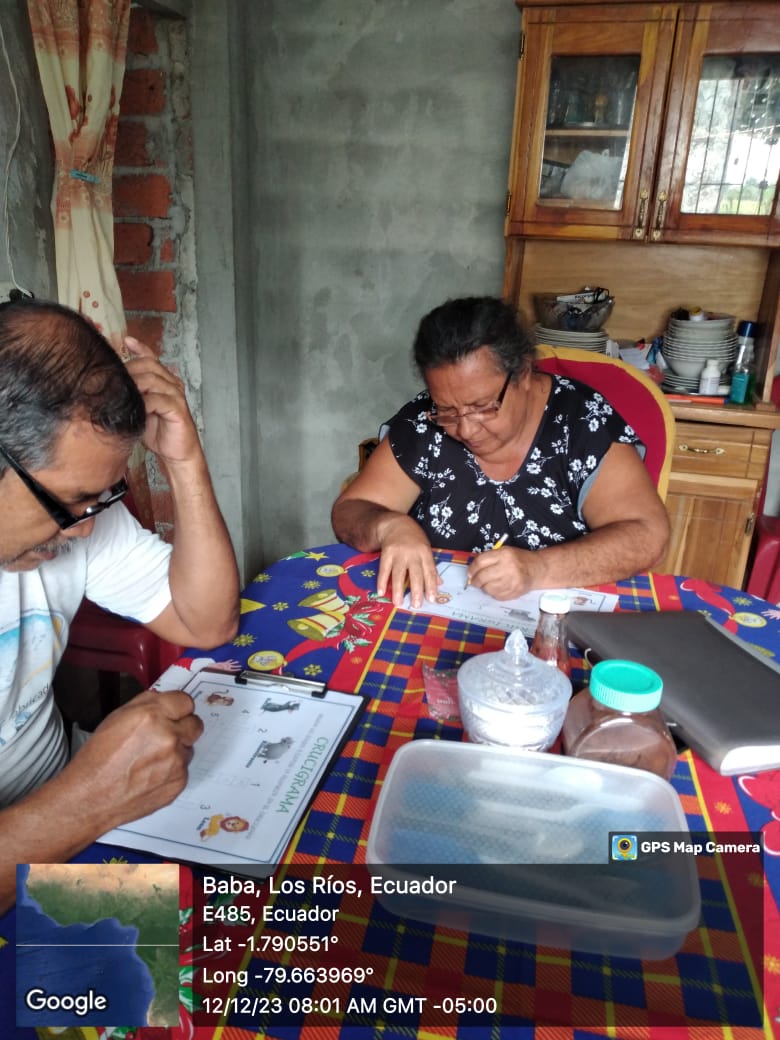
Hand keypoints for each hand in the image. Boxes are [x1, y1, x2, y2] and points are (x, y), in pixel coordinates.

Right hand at [68, 690, 203, 828]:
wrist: (90, 798)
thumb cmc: (98, 758)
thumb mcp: (117, 718)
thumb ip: (146, 704)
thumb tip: (163, 700)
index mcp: (151, 716)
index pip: (186, 702)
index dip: (178, 708)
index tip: (174, 713)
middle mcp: (168, 737)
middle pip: (195, 724)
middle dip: (183, 727)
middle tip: (165, 735)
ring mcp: (176, 762)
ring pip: (188, 748)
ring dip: (176, 751)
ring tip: (149, 760)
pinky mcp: (179, 782)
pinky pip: (183, 770)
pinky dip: (171, 771)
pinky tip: (149, 775)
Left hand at [123, 337, 201, 466]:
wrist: (177, 453)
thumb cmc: (158, 432)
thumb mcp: (139, 410)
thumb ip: (131, 395)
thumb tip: (108, 387)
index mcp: (164, 381)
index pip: (152, 359)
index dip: (140, 348)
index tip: (126, 340)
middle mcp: (172, 384)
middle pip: (149, 366)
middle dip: (129, 371)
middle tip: (113, 382)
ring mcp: (176, 395)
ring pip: (152, 380)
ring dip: (134, 386)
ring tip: (121, 395)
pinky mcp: (178, 409)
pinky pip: (158, 400)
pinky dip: (144, 403)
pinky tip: (135, 409)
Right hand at [376, 515, 441, 607]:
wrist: (396, 524)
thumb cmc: (414, 539)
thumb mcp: (426, 549)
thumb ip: (431, 567)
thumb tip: (439, 584)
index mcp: (425, 552)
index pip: (429, 571)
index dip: (430, 585)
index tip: (432, 599)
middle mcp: (412, 553)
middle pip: (415, 574)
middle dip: (416, 590)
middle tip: (416, 605)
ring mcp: (398, 553)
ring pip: (398, 573)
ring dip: (398, 589)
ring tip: (398, 603)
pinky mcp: (386, 553)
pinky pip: (384, 570)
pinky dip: (382, 581)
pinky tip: (381, 592)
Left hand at [466, 546, 540, 599]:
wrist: (537, 569)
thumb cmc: (518, 560)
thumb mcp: (504, 552)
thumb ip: (489, 558)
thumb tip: (472, 570)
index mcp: (504, 554)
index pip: (480, 562)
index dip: (472, 569)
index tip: (469, 573)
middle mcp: (507, 567)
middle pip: (482, 577)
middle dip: (475, 581)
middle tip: (474, 582)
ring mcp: (511, 581)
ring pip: (488, 588)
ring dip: (484, 587)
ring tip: (487, 584)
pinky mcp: (513, 592)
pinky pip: (496, 595)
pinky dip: (493, 593)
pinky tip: (497, 588)